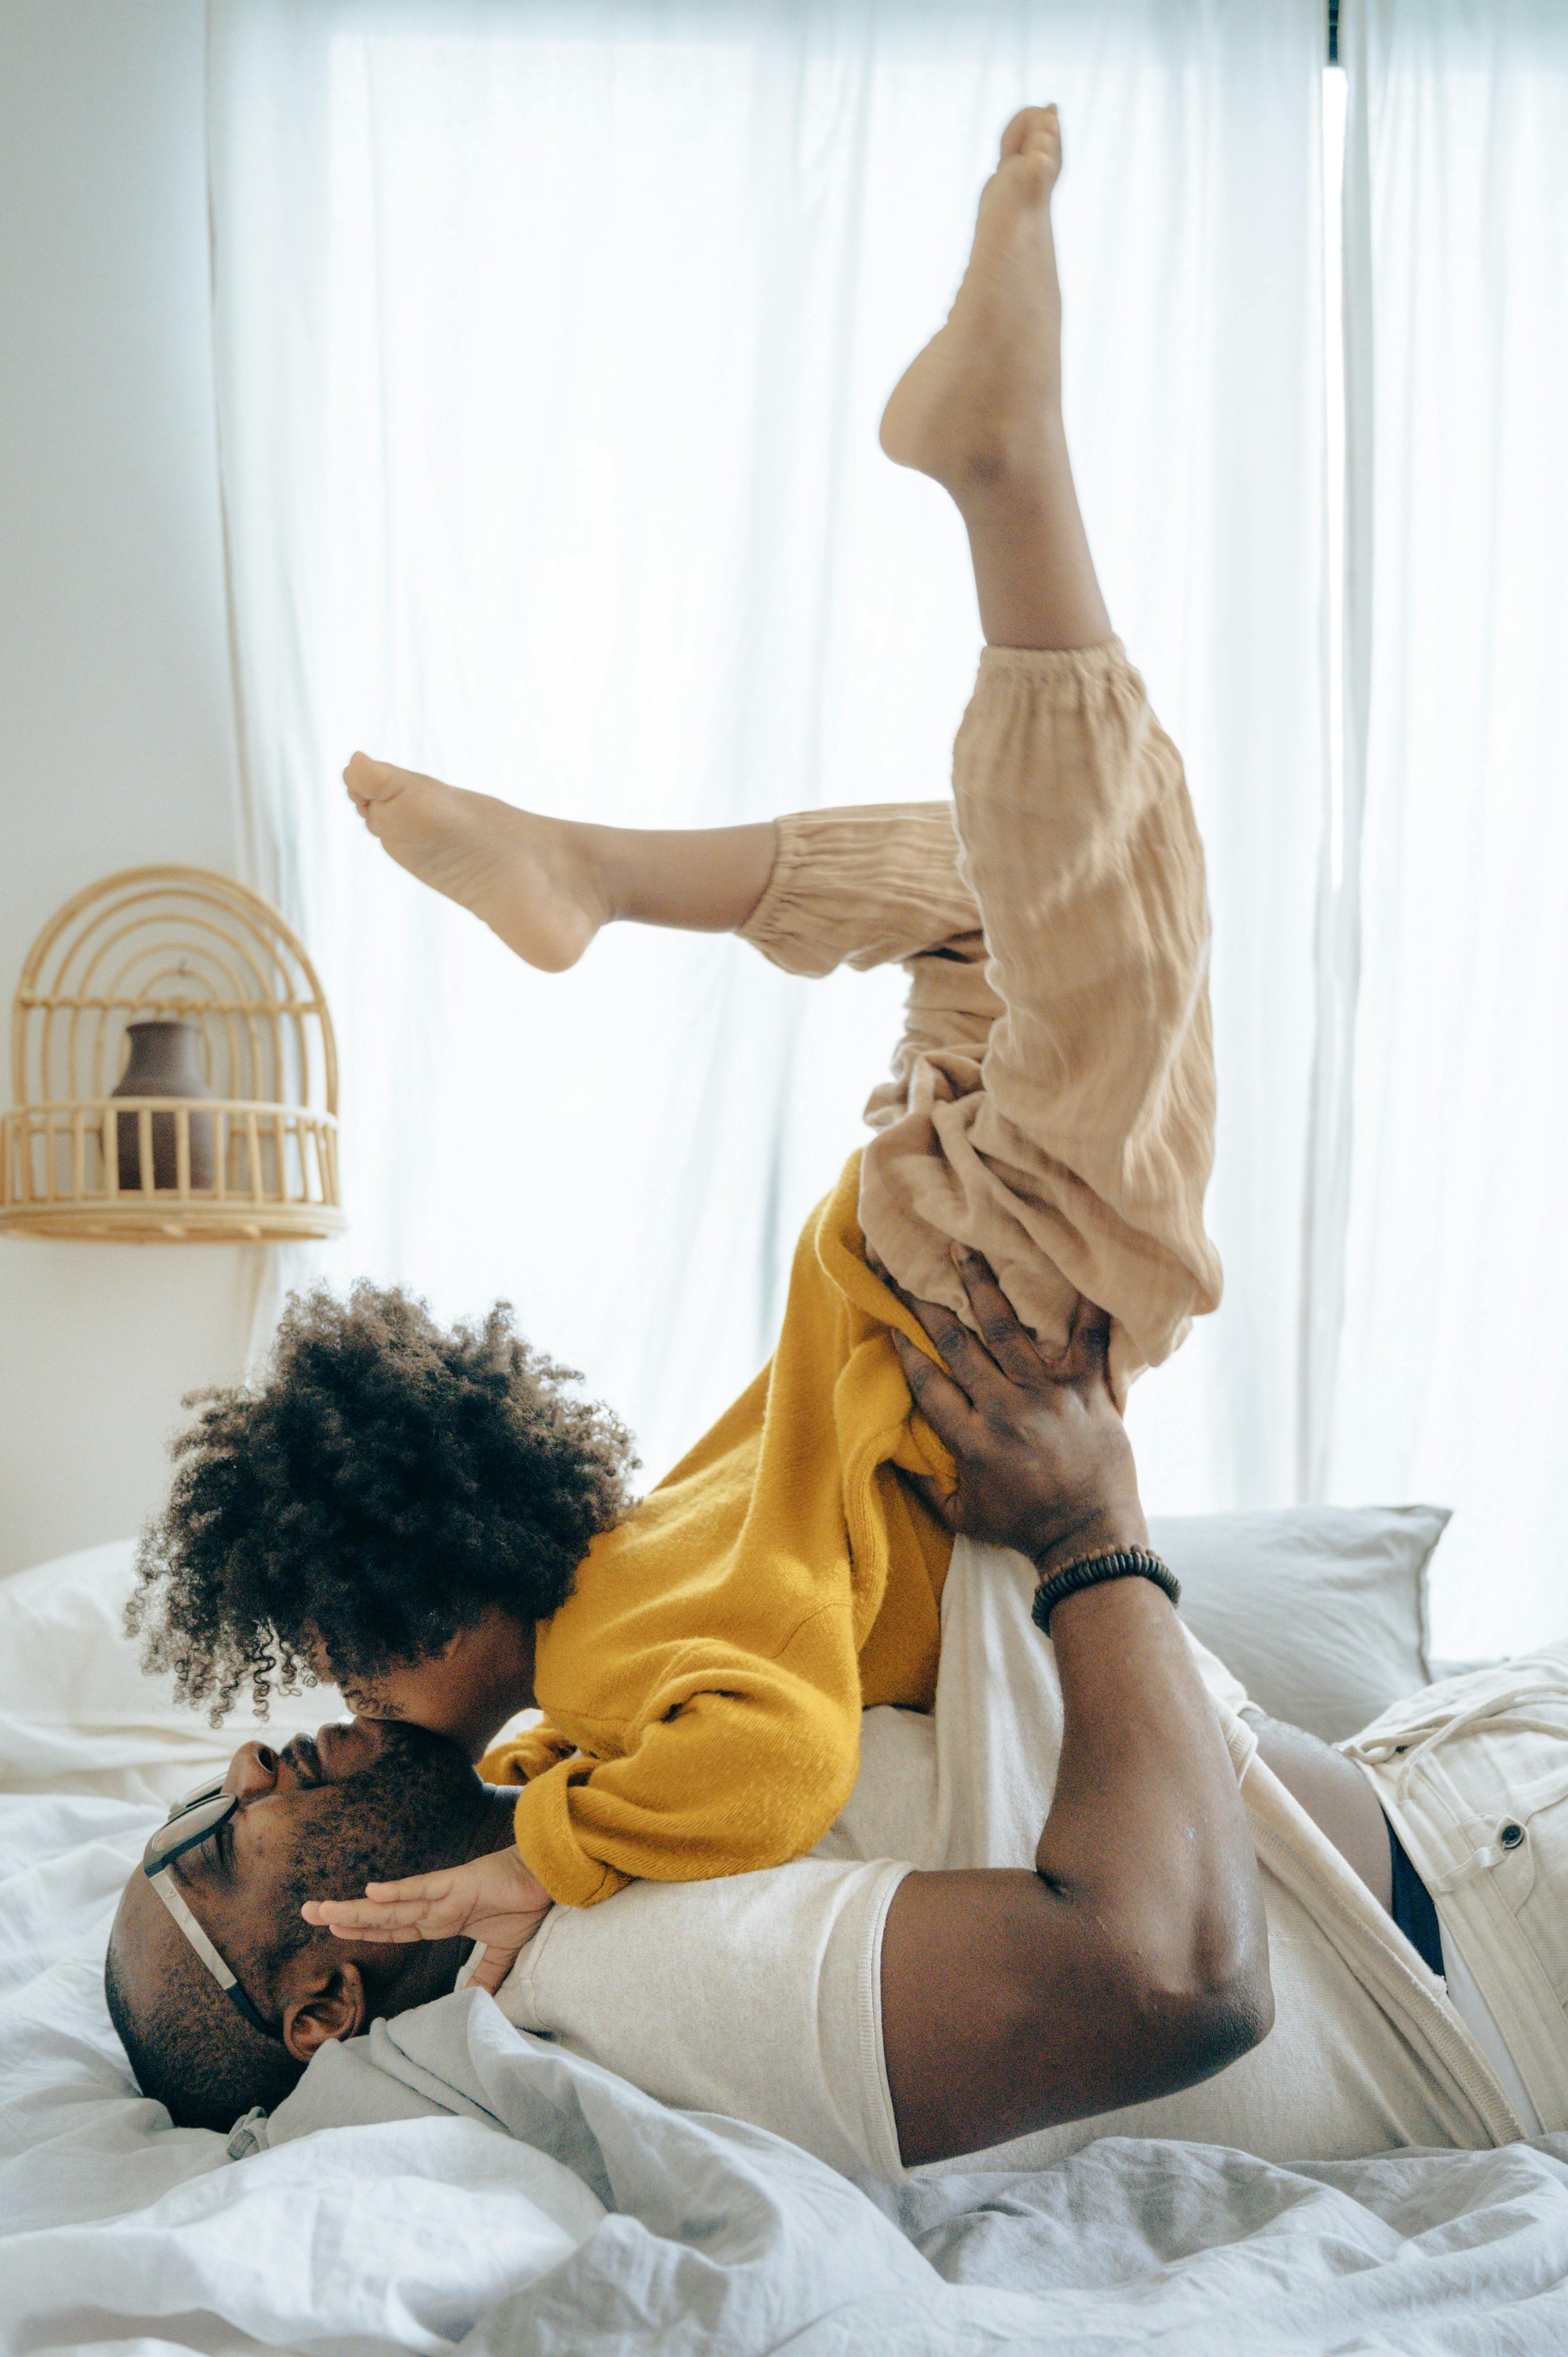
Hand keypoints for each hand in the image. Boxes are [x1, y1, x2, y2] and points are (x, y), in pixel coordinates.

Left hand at [301, 1846, 553, 1995]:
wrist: (547, 1877)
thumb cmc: (525, 1904)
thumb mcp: (502, 1951)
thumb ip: (485, 1973)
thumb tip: (473, 2001)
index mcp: (442, 1920)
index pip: (395, 1928)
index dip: (365, 1929)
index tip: (335, 1928)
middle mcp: (434, 1906)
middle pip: (382, 1916)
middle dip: (345, 1915)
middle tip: (307, 1912)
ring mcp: (443, 1894)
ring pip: (392, 1905)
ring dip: (357, 1909)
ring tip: (323, 1910)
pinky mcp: (457, 1884)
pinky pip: (422, 1889)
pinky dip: (398, 1891)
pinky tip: (372, 1891)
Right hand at [891, 1247, 1146, 1575]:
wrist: (1091, 1540)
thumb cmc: (1025, 1529)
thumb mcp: (963, 1517)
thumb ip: (926, 1487)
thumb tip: (891, 1455)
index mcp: (973, 1441)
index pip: (930, 1385)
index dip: (908, 1353)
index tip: (893, 1325)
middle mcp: (1006, 1410)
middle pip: (960, 1346)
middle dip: (929, 1306)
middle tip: (909, 1272)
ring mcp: (1049, 1396)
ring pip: (1008, 1329)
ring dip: (982, 1286)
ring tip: (964, 1250)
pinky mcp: (1089, 1391)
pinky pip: (1090, 1341)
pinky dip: (1087, 1308)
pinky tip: (1079, 1274)